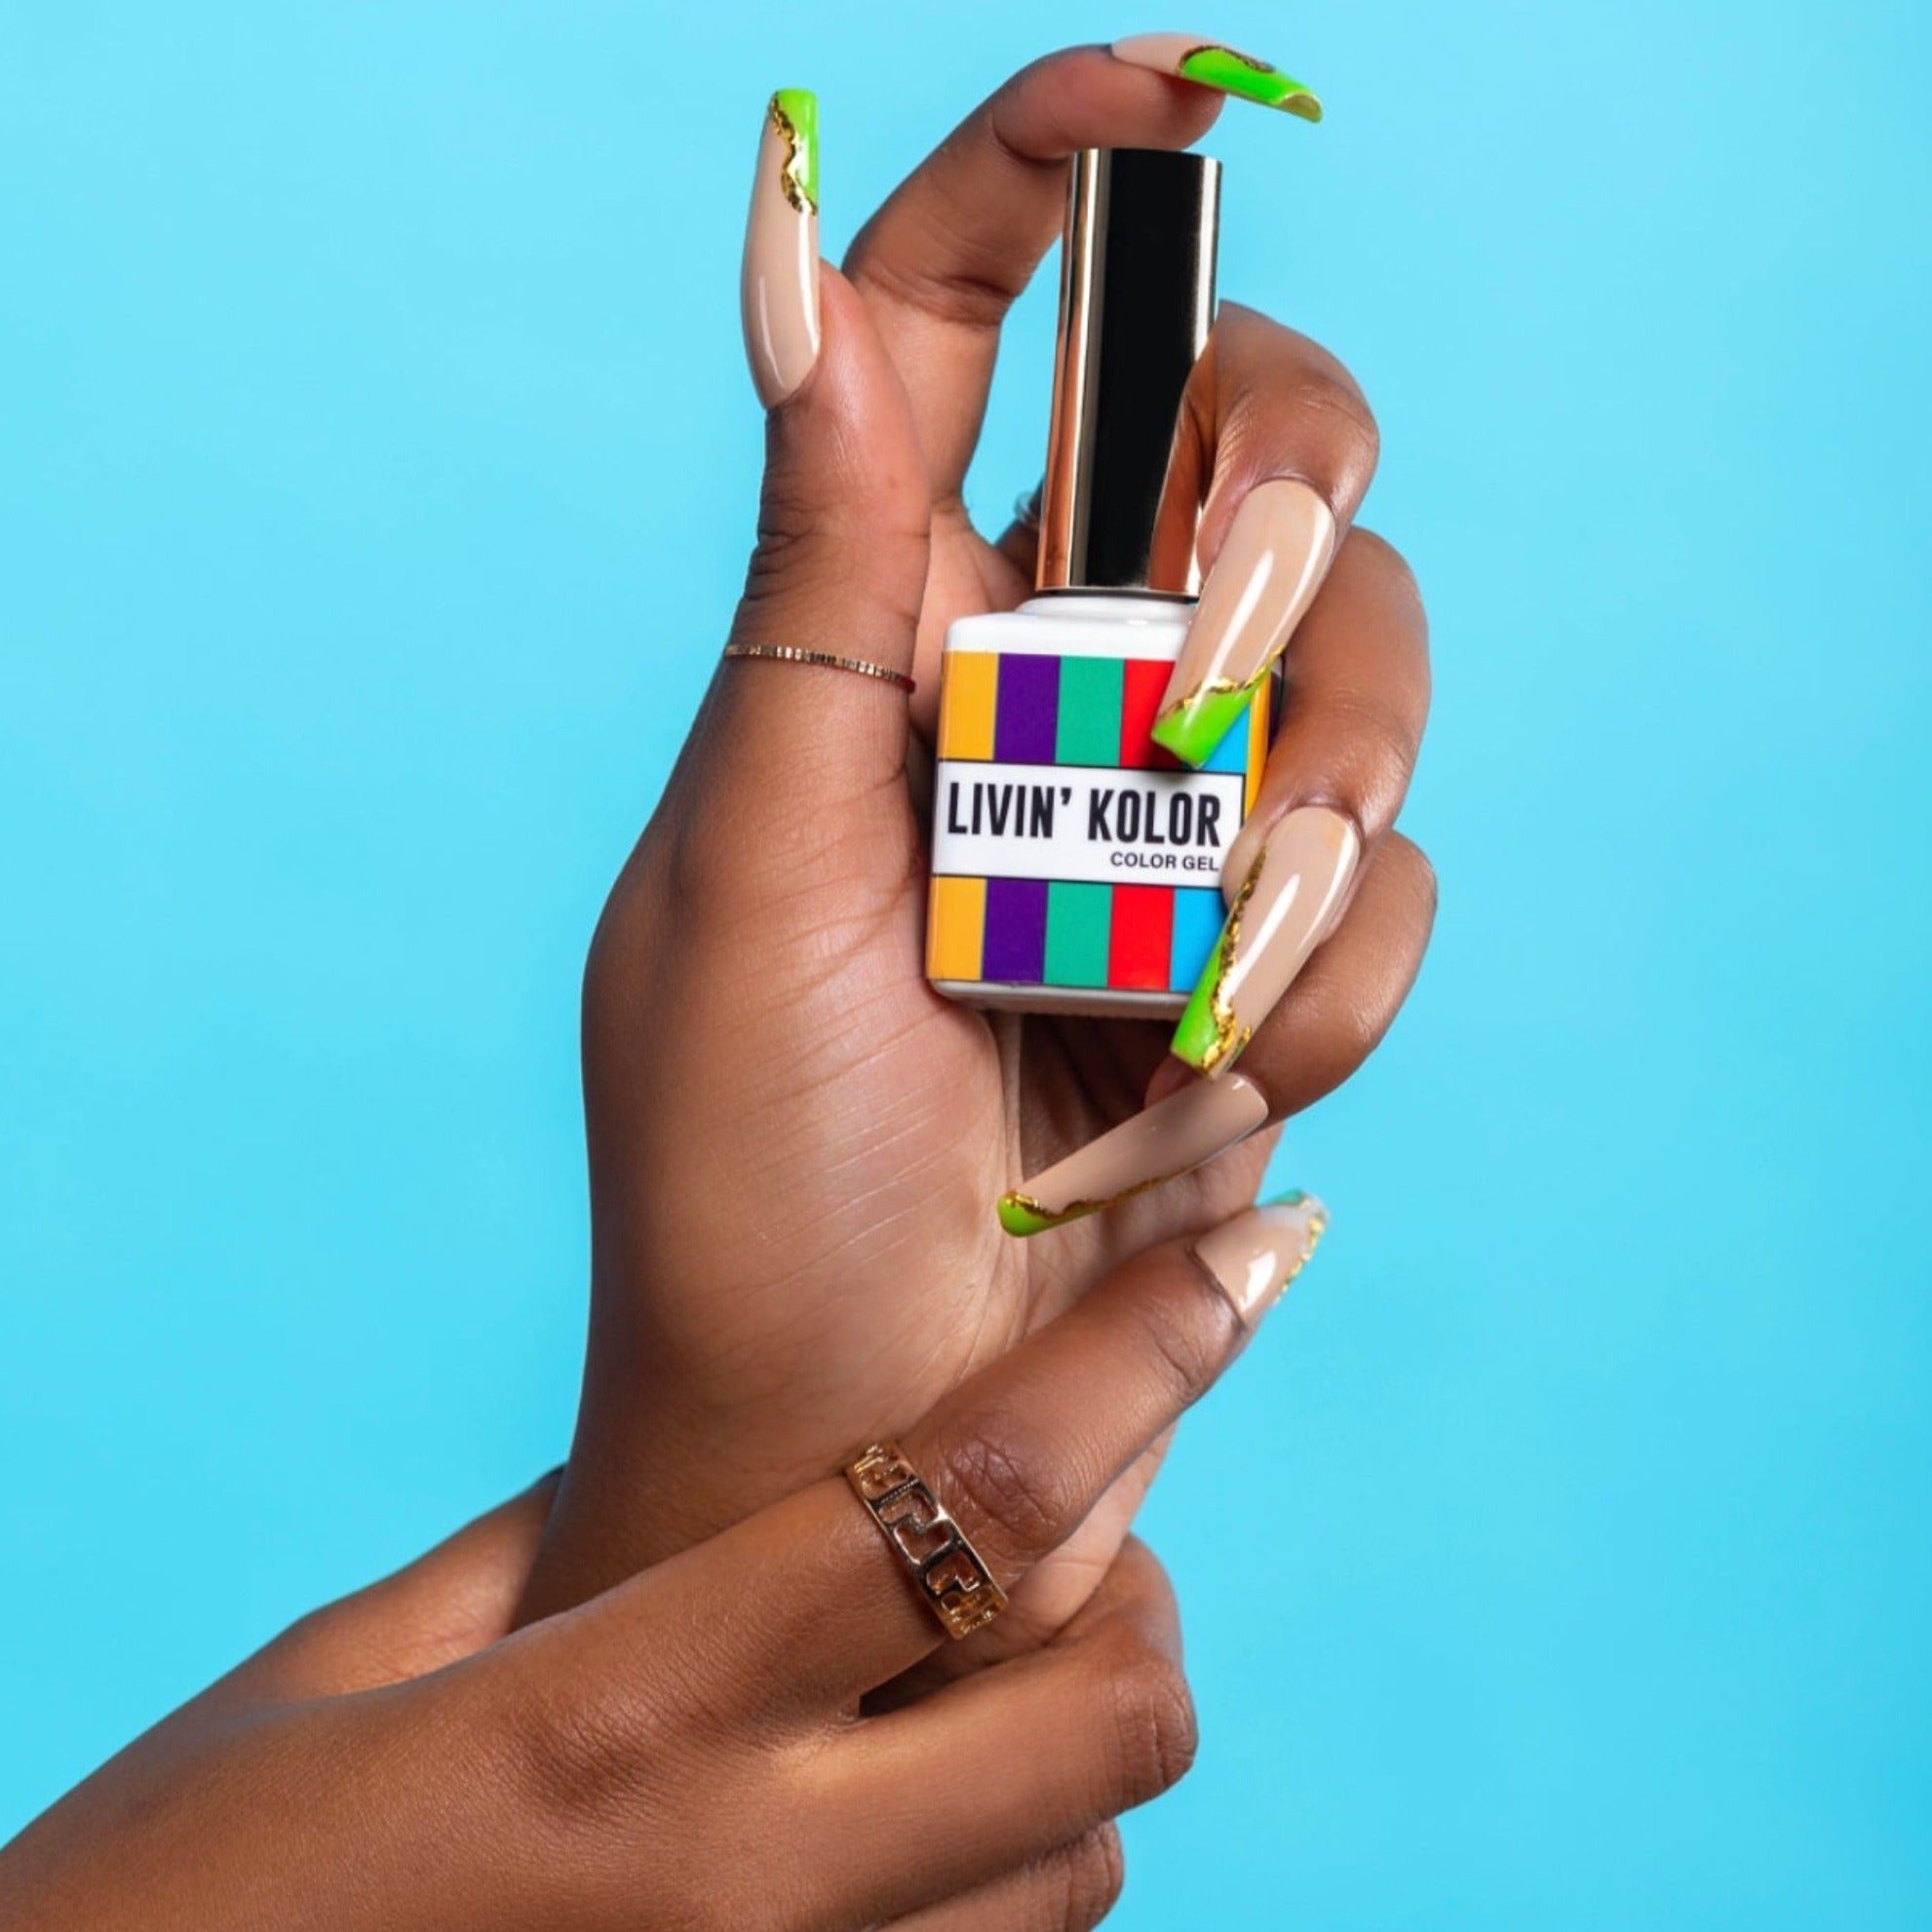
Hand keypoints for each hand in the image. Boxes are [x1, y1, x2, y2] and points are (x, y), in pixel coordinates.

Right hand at [0, 1201, 1320, 1931]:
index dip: (1129, 1366)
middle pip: (1108, 1722)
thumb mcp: (355, 1673)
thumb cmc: (178, 1888)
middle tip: (1063, 1545)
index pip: (960, 1505)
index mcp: (624, 1710)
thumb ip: (560, 1558)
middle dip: (1138, 1610)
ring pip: (1079, 1871)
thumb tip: (703, 1467)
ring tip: (961, 1687)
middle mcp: (746, 1884)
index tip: (1235, 1271)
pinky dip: (994, 1884)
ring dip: (1067, 1756)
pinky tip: (899, 1824)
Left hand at [524, 45, 1431, 1627]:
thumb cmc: (751, 1192)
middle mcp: (1043, 694)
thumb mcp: (745, 878)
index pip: (959, 327)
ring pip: (1364, 667)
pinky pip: (1392, 884)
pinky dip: (1318, 989)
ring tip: (1169, 996)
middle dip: (1265, 548)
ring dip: (1296, 828)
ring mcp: (1175, 823)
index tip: (1155, 82)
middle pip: (1243, 451)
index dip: (1050, 174)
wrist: (871, 1438)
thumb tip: (789, 273)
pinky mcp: (1273, 951)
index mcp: (878, 634)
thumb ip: (814, 592)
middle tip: (1192, 701)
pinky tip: (1199, 1096)